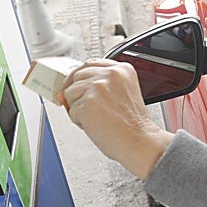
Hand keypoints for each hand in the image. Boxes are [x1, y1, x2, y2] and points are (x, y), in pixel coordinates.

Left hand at [60, 59, 174, 179]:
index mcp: (122, 70)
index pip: (90, 64)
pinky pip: (71, 110)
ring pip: (70, 93)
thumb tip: (67, 90)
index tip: (78, 84)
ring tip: (96, 118)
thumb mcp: (122, 94)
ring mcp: (97, 87)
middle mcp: (109, 74)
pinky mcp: (87, 103)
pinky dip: (79, 121)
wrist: (139, 141)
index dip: (81, 76)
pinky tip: (95, 125)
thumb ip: (100, 85)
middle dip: (77, 93)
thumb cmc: (133, 125)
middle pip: (76, 76)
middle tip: (88, 107)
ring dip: (77, 108)